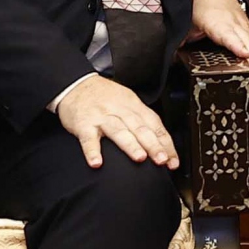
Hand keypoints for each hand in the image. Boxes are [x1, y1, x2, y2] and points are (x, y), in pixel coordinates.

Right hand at [57, 75, 180, 169]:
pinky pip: (88, 139)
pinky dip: (92, 151)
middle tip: (162, 159)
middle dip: (153, 145)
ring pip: (118, 131)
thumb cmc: (104, 97)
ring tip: (140, 158)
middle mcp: (120, 110)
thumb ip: (142, 121)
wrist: (76, 85)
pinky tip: (97, 163)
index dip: (165, 143)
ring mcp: (101, 117)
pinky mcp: (83, 124)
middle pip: (140, 128)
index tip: (173, 160)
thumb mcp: (127, 101)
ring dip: (130, 145)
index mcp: (134, 105)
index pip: (154, 125)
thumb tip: (162, 144)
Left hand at [186, 0, 248, 73]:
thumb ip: (179, 42)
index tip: (244, 54)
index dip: (236, 45)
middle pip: (246, 41)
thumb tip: (170, 61)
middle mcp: (233, 23)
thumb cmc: (201, 5)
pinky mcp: (248, 28)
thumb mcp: (186, 23)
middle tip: (248, 79)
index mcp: (216, 21)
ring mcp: (243, 25)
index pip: (228, 34)